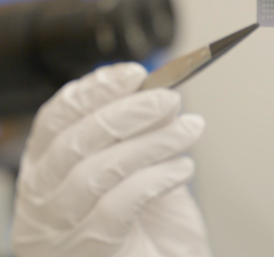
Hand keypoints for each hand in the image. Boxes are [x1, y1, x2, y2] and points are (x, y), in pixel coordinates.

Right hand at [12, 63, 211, 256]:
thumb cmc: (143, 230)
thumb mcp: (137, 173)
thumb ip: (138, 138)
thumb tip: (160, 96)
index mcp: (43, 173)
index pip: (55, 120)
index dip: (94, 91)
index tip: (134, 74)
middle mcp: (42, 201)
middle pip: (75, 141)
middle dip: (129, 112)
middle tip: (170, 99)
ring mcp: (61, 230)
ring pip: (99, 170)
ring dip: (153, 141)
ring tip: (190, 129)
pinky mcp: (93, 251)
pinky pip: (121, 204)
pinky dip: (157, 178)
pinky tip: (183, 169)